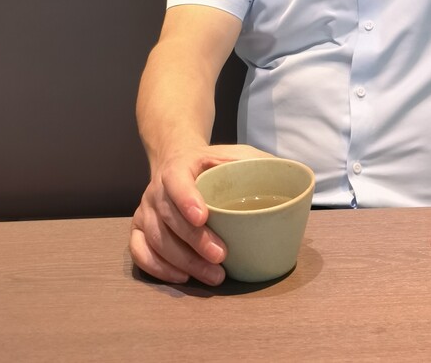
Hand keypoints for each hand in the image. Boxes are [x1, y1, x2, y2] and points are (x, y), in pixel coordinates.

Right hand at [129, 143, 272, 284]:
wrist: (176, 158)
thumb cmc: (211, 161)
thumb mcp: (234, 152)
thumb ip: (257, 161)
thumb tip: (290, 176)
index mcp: (179, 167)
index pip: (176, 182)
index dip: (187, 200)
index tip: (204, 217)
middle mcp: (156, 189)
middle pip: (169, 218)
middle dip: (194, 241)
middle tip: (221, 257)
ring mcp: (145, 210)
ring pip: (157, 239)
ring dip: (183, 262)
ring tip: (213, 275)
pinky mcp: (139, 228)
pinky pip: (139, 252)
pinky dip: (159, 268)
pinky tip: (183, 277)